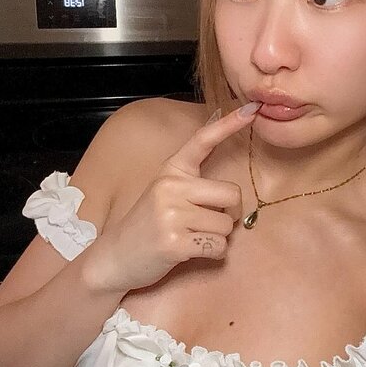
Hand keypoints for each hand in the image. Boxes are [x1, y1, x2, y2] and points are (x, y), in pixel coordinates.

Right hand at [90, 102, 261, 293]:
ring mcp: (171, 215)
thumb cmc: (148, 225)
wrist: (114, 257)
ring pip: (226, 225)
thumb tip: (230, 182)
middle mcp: (171, 187)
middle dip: (229, 213)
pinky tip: (190, 250)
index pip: (203, 141)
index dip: (229, 124)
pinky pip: (218, 246)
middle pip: (232, 194)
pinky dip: (212, 253)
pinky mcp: (174, 243)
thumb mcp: (164, 192)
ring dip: (217, 237)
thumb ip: (192, 182)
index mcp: (171, 170)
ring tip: (191, 237)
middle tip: (207, 221)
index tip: (251, 109)